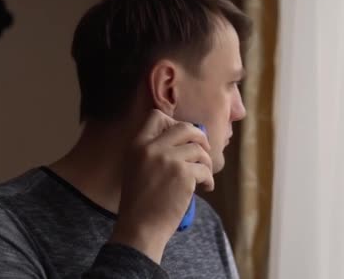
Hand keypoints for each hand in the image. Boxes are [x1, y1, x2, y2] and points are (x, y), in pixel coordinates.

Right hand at [109, 109, 213, 262]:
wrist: (140, 227)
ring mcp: (169, 160)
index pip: (156, 116)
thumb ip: (152, 150)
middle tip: (204, 151)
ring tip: (203, 176)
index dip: (173, 123)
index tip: (181, 138)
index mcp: (136, 145)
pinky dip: (208, 179)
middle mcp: (152, 148)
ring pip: (199, 150)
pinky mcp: (184, 174)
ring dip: (206, 163)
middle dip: (200, 137)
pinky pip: (205, 169)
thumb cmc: (140, 202)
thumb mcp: (135, 167)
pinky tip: (205, 188)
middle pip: (185, 127)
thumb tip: (183, 137)